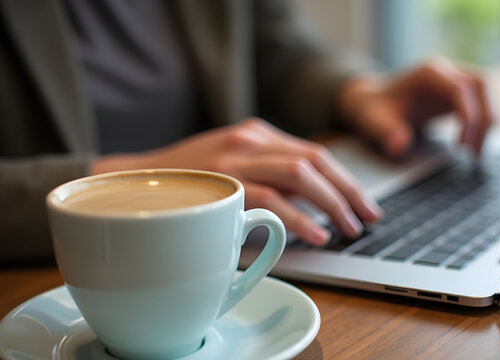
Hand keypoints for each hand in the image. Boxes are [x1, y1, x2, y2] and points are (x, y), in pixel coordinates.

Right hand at [92, 119, 381, 245]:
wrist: (131, 179)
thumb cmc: (187, 180)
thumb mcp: (232, 168)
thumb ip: (268, 180)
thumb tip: (312, 208)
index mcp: (258, 134)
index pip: (315, 153)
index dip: (346, 181)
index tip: (365, 204)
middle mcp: (251, 138)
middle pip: (316, 160)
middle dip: (349, 192)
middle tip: (368, 219)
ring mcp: (236, 156)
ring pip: (300, 174)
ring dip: (332, 203)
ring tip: (349, 229)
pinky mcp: (221, 178)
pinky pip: (270, 198)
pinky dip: (298, 218)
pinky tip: (316, 234)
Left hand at [338, 58, 492, 156]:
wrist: (372, 101)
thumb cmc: (373, 109)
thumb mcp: (373, 121)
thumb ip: (385, 133)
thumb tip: (399, 147)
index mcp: (429, 74)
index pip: (461, 90)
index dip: (468, 118)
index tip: (462, 148)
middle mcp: (446, 72)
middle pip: (483, 84)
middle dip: (485, 119)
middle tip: (475, 154)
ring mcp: (454, 79)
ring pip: (487, 92)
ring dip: (488, 122)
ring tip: (476, 155)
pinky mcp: (458, 93)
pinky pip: (481, 103)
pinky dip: (483, 123)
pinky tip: (473, 147)